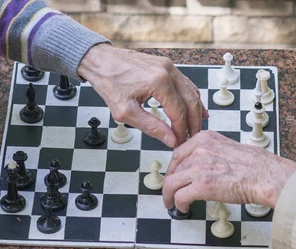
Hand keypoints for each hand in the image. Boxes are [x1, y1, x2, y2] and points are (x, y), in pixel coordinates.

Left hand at [78, 44, 208, 147]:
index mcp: (159, 82)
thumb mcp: (125, 112)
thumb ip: (151, 127)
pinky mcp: (166, 64)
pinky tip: (193, 107)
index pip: (179, 113)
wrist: (100, 60)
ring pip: (191, 91)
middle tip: (193, 137)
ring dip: (195, 110)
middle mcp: (168, 71)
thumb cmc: (109, 83)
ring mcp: (168, 66)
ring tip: (195, 126)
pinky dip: (190, 97)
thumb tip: (170, 140)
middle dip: (194, 122)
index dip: (182, 131)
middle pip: (191, 101)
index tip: (181, 142)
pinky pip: (184, 83)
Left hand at [163, 130, 295, 211]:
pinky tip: (183, 208)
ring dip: (170, 196)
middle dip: (171, 183)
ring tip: (172, 203)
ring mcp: (199, 168)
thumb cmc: (254, 165)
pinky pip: (180, 196)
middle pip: (173, 169)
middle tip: (171, 192)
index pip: (178, 153)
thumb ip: (210, 153)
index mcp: (204, 139)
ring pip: (172, 183)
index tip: (174, 176)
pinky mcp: (201, 186)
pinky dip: (178, 204)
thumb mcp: (226, 147)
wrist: (264, 175)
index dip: (173, 169)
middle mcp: (199, 151)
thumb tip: (199, 166)